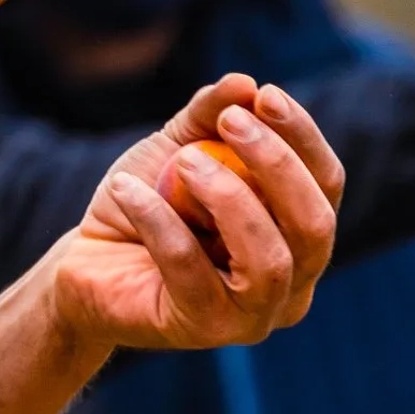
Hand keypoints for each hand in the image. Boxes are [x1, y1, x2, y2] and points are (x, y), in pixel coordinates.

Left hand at [49, 77, 342, 351]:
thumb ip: (212, 114)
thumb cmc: (150, 201)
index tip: (264, 95)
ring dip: (227, 196)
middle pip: (314, 226)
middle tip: (230, 121)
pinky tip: (127, 189)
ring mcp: (251, 317)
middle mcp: (292, 285)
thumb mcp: (180, 145)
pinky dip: (160, 221)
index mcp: (297, 235)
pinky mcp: (200, 329)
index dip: (303, 138)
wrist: (88, 260)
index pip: (326, 186)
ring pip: (269, 261)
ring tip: (182, 161)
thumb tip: (245, 84)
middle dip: (276, 164)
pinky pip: (191, 272)